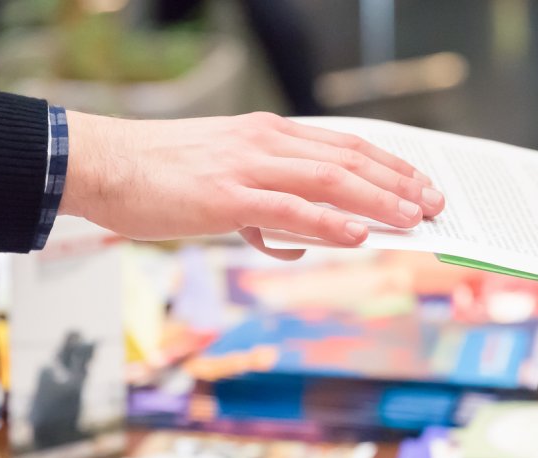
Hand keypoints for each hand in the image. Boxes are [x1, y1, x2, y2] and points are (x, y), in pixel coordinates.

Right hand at [61, 111, 444, 259]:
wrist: (103, 164)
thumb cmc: (156, 175)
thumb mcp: (219, 180)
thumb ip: (260, 208)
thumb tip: (289, 242)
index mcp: (265, 135)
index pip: (342, 144)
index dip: (387, 163)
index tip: (419, 182)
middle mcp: (264, 142)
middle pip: (348, 158)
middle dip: (398, 182)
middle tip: (434, 204)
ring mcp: (248, 166)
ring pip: (330, 179)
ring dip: (378, 201)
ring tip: (413, 220)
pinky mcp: (227, 196)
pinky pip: (290, 208)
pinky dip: (329, 221)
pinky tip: (358, 235)